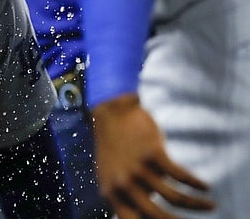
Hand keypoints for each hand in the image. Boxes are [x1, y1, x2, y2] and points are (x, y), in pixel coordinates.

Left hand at [92, 95, 214, 217]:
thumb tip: (147, 216)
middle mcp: (124, 185)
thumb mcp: (112, 177)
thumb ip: (127, 198)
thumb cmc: (115, 149)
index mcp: (112, 194)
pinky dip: (196, 184)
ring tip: (211, 206)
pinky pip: (181, 176)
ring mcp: (138, 169)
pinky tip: (205, 187)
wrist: (111, 114)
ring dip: (197, 205)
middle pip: (158, 216)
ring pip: (175, 198)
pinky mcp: (152, 153)